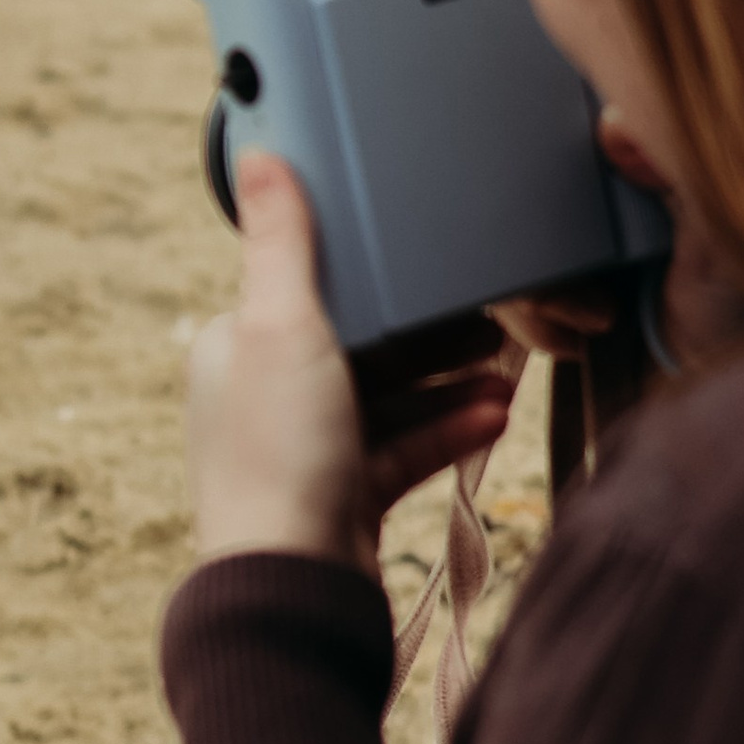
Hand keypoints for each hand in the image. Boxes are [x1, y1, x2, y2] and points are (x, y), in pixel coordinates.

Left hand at [187, 153, 519, 573]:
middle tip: (494, 313)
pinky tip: (496, 415)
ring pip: (389, 397)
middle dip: (429, 330)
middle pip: (359, 343)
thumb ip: (284, 242)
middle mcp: (263, 396)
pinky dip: (448, 429)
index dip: (375, 274)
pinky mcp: (343, 497)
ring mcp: (304, 451)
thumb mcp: (283, 327)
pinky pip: (404, 448)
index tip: (434, 255)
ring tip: (508, 367)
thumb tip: (259, 155)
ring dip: (449, 381)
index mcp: (235, 347)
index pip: (309, 289)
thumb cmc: (279, 456)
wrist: (294, 588)